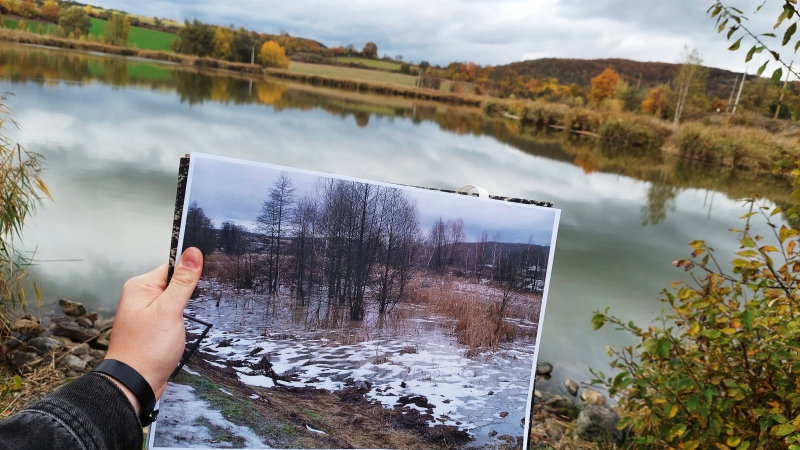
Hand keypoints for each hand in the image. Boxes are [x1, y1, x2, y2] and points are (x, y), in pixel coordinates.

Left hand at [104, 248, 202, 413]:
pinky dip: (182, 317)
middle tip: (203, 301)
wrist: (134, 384)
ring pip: (175, 299)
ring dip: (187, 306)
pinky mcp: (152, 326)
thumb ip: (183, 282)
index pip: (172, 266)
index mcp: (140, 287)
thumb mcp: (170, 311)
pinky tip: (188, 325)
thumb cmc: (147, 349)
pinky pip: (172, 313)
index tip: (209, 278)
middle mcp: (140, 296)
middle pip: (174, 282)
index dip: (191, 271)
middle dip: (190, 291)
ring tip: (193, 317)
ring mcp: (146, 312)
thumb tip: (193, 252)